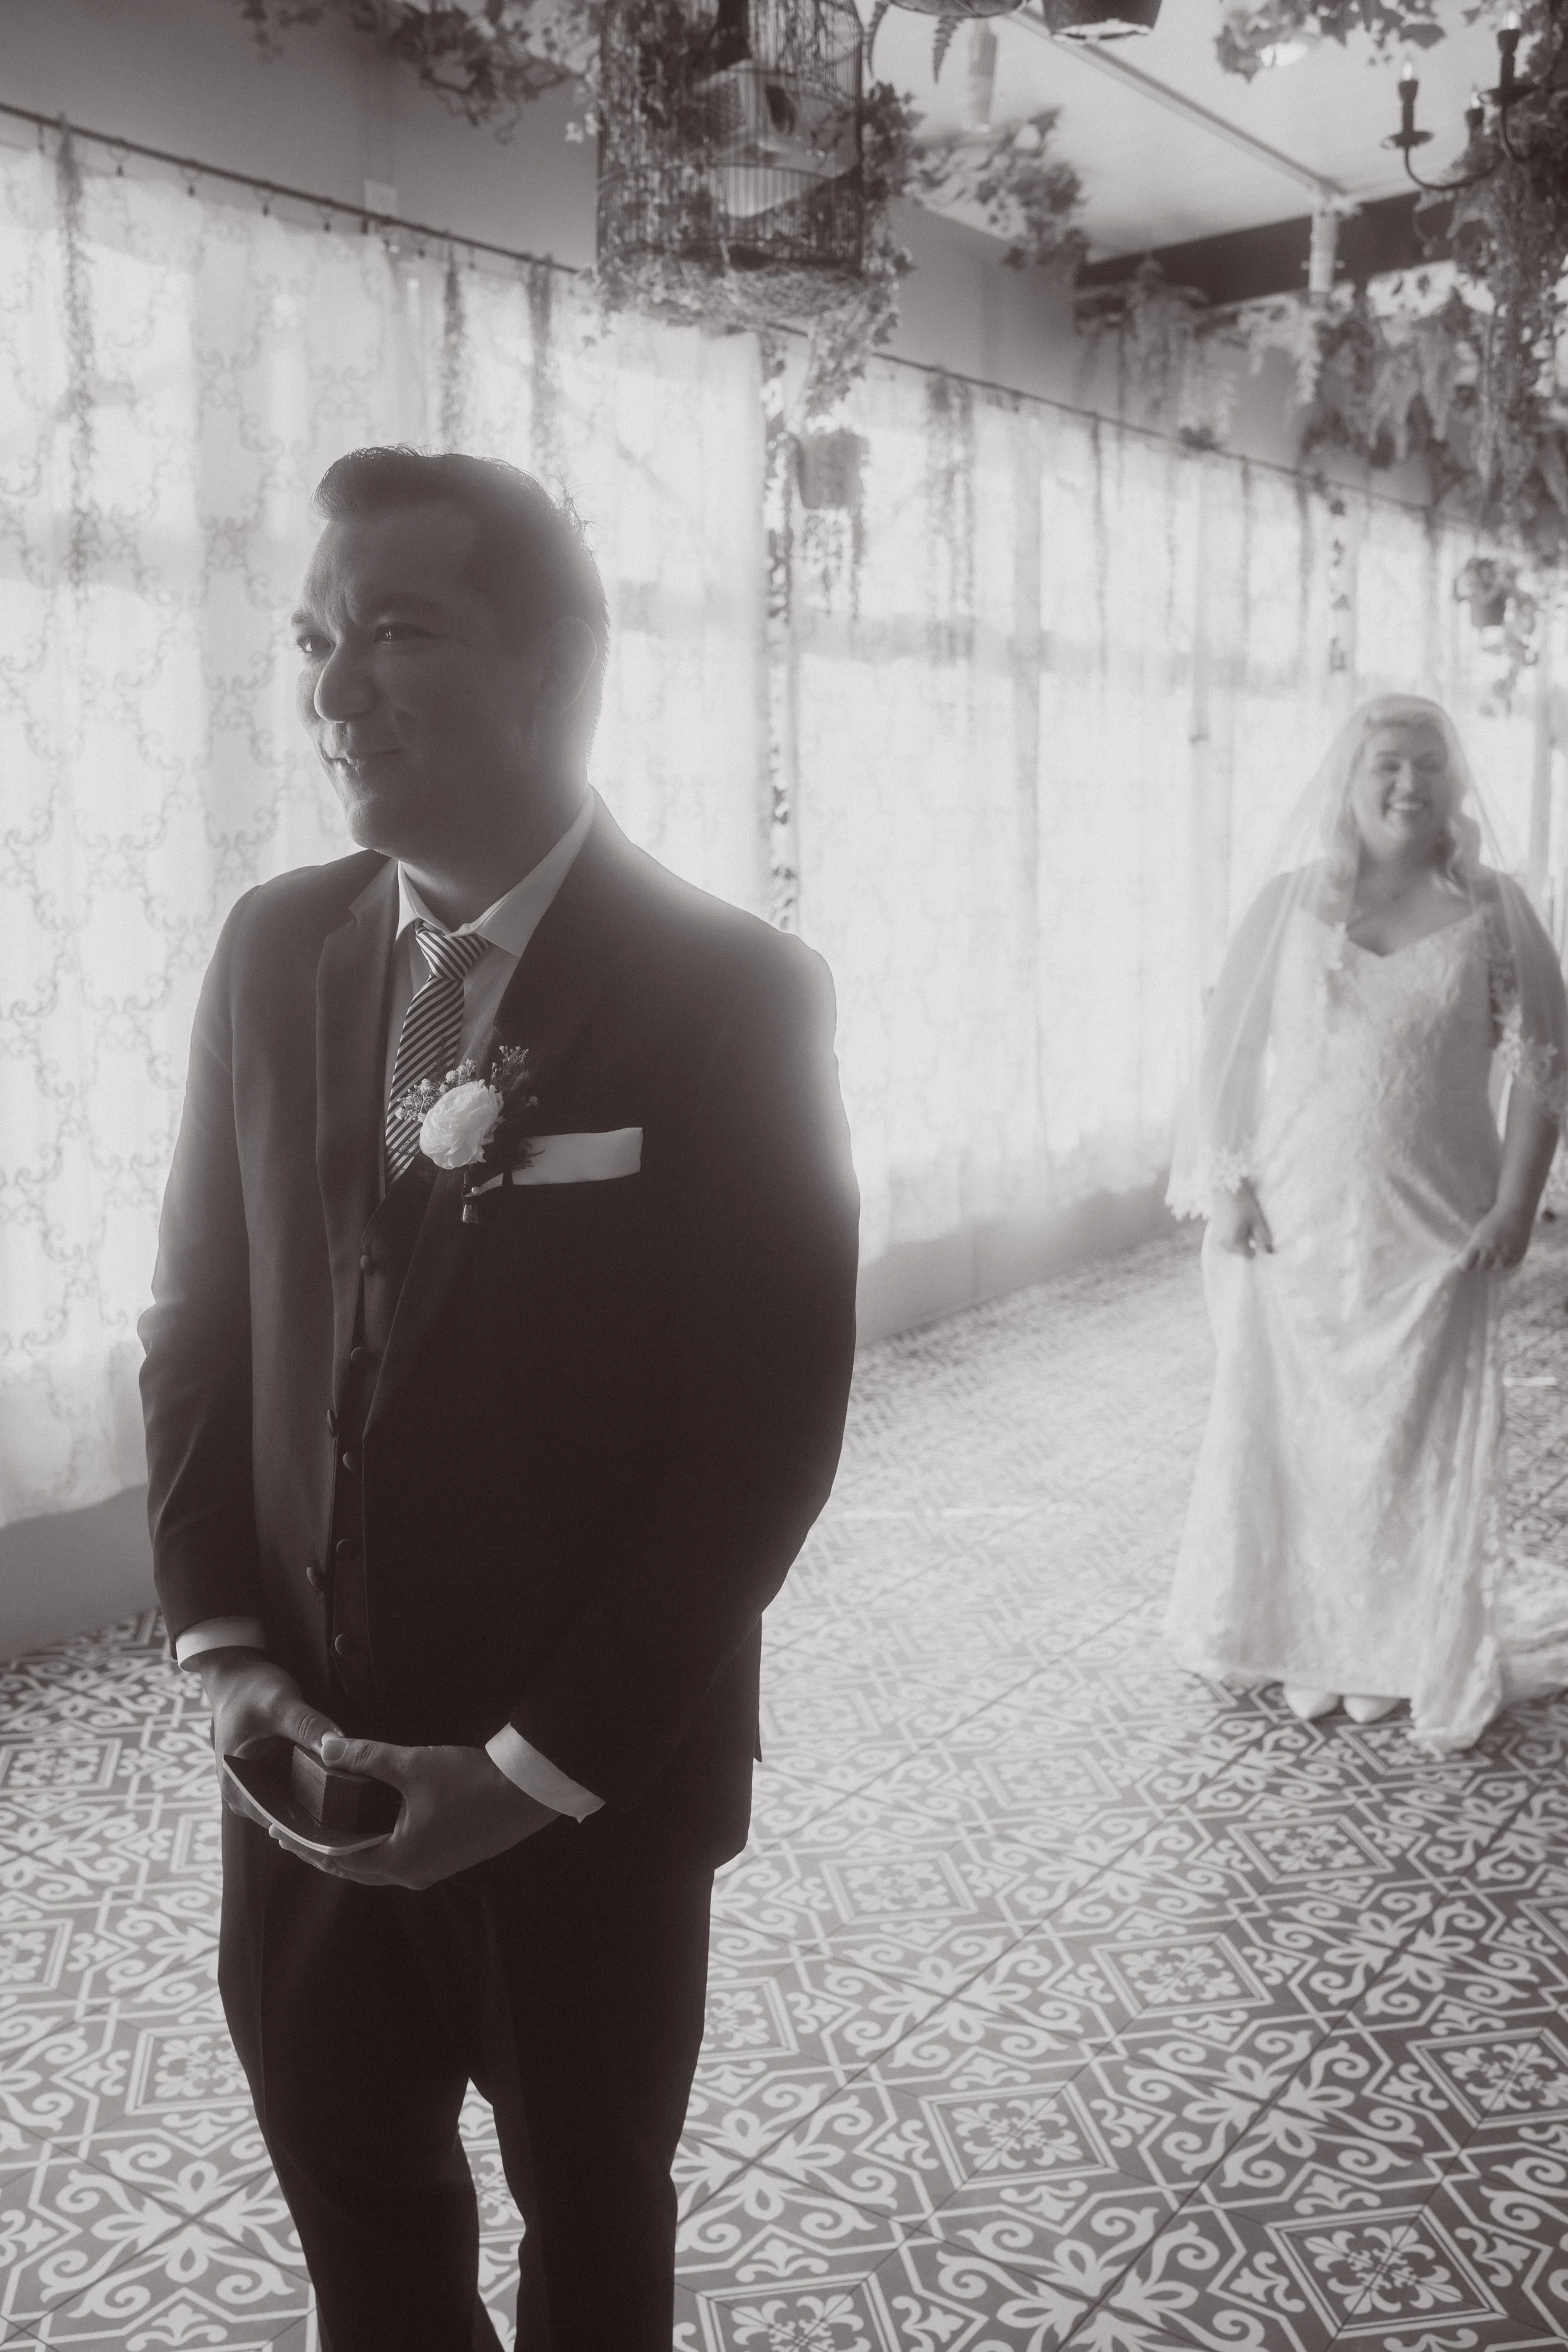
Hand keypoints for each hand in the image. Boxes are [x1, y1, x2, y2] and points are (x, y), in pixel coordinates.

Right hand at [195, 1651, 342, 1825]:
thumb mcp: (280, 1704)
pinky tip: (340, 1782)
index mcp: (236, 1787)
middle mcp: (244, 1794)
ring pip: (294, 1804)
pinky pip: (295, 1789)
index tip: (342, 1821)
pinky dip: (315, 1786)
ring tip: (353, 1799)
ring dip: (320, 1800)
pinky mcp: (270, 1776)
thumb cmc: (250, 1690)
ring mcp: (257, 1787)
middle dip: (319, 1813)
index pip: (277, 1821)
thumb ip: (308, 1725)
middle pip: (287, 1817)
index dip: (309, 1823)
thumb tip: (337, 1746)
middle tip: (355, 1810)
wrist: (236, 1677)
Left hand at [269, 1735, 557, 1890]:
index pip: (335, 1859)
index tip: (277, 1831)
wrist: (528, 1792)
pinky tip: (370, 1827)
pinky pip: (397, 1860)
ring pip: (376, 1866)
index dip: (304, 1843)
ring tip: (324, 1830)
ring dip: (348, 1850)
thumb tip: (325, 1747)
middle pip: (353, 1869)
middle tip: (292, 1832)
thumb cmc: (471, 1781)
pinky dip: (374, 1846)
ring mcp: (432, 1870)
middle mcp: (411, 1874)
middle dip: (321, 1850)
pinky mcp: (447, 1858)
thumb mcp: (413, 1765)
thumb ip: (366, 1757)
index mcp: (398, 1859)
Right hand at [1210, 1181, 1272, 1256]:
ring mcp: (1217, 1238)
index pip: (1250, 1255)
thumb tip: (1268, 1252)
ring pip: (1234, 1246)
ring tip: (1241, 1223)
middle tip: (1249, 1226)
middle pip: (1241, 1252)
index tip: (1257, 1234)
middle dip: (1247, 1242)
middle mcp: (1223, 1244)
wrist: (1224, 1189)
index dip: (1257, 1247)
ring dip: (1240, 1239)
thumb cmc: (1243, 1205)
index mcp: (1234, 1243)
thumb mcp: (1256, 1221)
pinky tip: (1234, 1222)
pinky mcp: (1214, 1232)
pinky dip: (1232, 1234)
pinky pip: (1227, 1240)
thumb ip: (1262, 1239)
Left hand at [1459, 1198, 1533, 1272]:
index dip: (1466, 1265)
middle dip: (1481, 1262)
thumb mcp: (1478, 1233)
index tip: (1467, 1263)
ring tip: (1497, 1252)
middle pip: (1482, 1267)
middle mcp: (1491, 1250)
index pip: (1466, 1265)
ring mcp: (1505, 1254)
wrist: (1514, 1213)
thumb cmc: (1493, 1221)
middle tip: (1485, 1255)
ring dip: (1495, 1262)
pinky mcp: (1518, 1256)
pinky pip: (1509, 1265)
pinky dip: (1507, 1261)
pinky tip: (1507, 1251)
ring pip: (1496, 1267)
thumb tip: (1463, 1262)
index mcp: (1477, 1244)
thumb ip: (1472, 1248)